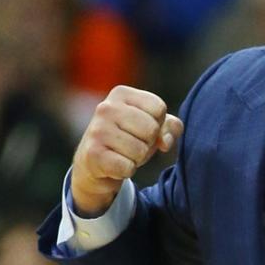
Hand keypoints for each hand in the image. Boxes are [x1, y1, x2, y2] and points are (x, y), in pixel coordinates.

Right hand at [71, 86, 182, 216]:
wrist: (94, 164)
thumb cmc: (128, 139)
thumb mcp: (152, 126)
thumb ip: (171, 126)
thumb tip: (165, 142)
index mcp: (121, 93)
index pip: (159, 108)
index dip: (158, 124)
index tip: (142, 129)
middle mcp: (106, 107)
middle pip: (151, 129)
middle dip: (148, 142)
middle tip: (133, 144)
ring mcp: (97, 130)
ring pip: (140, 150)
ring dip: (137, 158)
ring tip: (123, 154)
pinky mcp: (93, 154)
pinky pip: (127, 167)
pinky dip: (127, 171)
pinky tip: (115, 165)